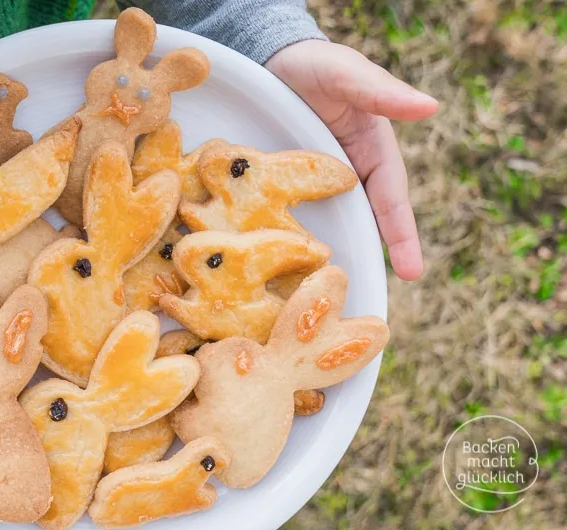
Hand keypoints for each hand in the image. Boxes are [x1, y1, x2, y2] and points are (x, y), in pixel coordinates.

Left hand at [266, 40, 438, 279]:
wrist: (272, 57)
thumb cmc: (318, 64)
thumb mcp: (348, 74)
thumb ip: (382, 92)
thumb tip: (428, 106)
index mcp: (372, 154)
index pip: (391, 202)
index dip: (402, 236)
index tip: (412, 273)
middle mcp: (345, 174)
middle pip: (359, 223)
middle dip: (365, 259)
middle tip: (363, 301)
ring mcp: (312, 182)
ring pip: (323, 224)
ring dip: (321, 256)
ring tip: (319, 295)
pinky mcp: (279, 182)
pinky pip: (284, 213)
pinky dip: (284, 238)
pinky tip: (273, 263)